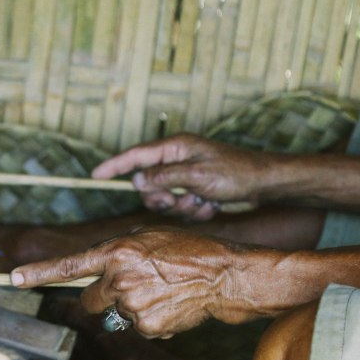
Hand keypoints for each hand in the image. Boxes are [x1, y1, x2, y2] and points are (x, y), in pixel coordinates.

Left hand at [10, 227, 273, 338]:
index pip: (69, 265)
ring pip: (115, 315)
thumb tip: (100, 272)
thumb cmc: (187, 249)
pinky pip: (136, 328)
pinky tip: (170, 306)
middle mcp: (118, 279)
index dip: (39, 273)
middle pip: (90, 300)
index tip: (13, 277)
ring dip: (131, 308)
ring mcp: (131, 305)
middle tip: (132, 288)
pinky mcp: (147, 326)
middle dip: (102, 298)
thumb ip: (117, 254)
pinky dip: (150, 321)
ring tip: (161, 292)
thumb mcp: (147, 238)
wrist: (222, 274)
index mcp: (116, 252)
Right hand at [92, 134, 269, 219]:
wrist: (265, 184)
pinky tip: (212, 205)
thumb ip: (163, 177)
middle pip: (148, 184)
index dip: (114, 165)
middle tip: (177, 201)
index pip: (136, 155)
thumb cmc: (235, 174)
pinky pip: (182, 206)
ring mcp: (186, 175)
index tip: (95, 174)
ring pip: (165, 199)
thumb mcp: (196, 176)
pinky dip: (195, 210)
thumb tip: (137, 180)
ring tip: (203, 202)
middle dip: (162, 198)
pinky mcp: (195, 189)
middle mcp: (177, 159)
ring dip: (183, 207)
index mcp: (175, 148)